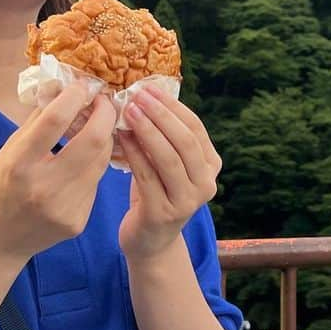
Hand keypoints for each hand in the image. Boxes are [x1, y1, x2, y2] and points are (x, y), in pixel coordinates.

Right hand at [0, 82, 115, 271]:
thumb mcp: (7, 151)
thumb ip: (36, 119)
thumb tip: (59, 85)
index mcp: (19, 165)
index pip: (55, 121)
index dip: (74, 96)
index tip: (82, 85)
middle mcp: (44, 188)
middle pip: (93, 141)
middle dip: (105, 113)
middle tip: (103, 101)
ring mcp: (65, 207)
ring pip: (101, 160)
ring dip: (103, 137)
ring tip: (97, 123)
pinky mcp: (78, 221)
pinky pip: (94, 182)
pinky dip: (92, 164)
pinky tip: (82, 160)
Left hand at [117, 89, 221, 263]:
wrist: (150, 241)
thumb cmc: (155, 191)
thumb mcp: (167, 162)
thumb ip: (165, 135)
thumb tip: (146, 94)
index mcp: (210, 166)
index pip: (196, 128)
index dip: (172, 106)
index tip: (149, 88)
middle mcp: (206, 184)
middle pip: (184, 141)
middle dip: (160, 115)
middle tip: (136, 96)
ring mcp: (187, 202)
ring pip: (168, 158)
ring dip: (146, 130)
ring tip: (127, 112)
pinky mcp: (164, 214)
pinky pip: (147, 176)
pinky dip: (133, 153)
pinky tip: (119, 137)